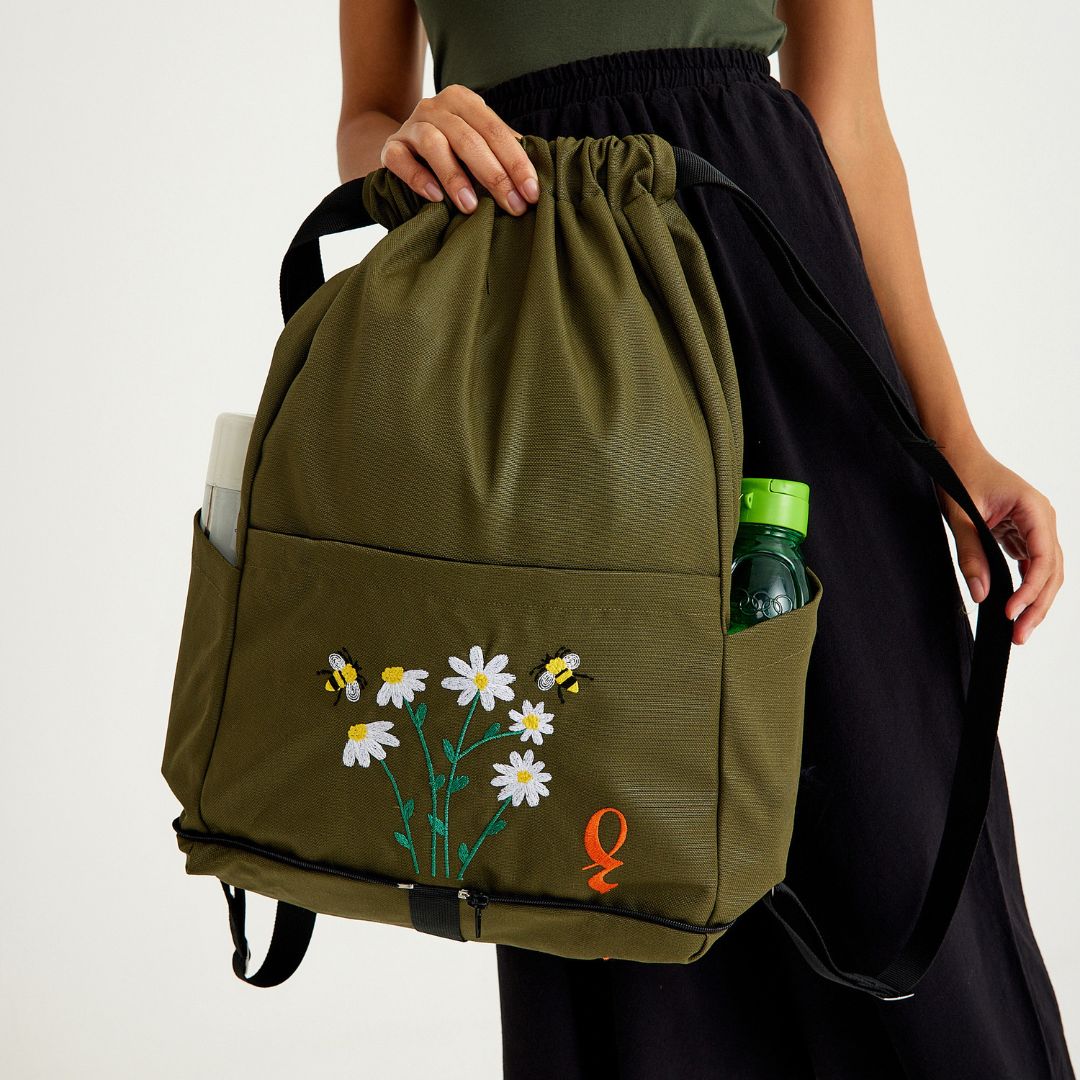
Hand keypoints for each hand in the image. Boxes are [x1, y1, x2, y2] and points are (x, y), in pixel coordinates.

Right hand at [379, 85, 538, 216]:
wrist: (403, 148)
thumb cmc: (451, 149)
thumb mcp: (477, 142)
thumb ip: (501, 150)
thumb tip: (535, 178)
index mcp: (464, 102)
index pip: (495, 130)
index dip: (516, 163)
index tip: (532, 193)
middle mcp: (436, 107)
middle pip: (469, 139)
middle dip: (495, 176)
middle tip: (512, 206)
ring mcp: (411, 126)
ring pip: (434, 144)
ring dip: (455, 177)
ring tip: (471, 206)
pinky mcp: (390, 148)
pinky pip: (401, 160)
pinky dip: (418, 178)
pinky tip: (435, 197)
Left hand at [937, 439, 1063, 644]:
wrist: (956, 453)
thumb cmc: (959, 474)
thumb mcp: (960, 516)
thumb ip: (971, 554)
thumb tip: (981, 594)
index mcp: (1034, 509)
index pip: (1043, 559)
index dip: (1030, 591)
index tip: (1011, 613)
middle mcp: (1043, 518)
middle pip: (1052, 570)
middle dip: (1037, 605)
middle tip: (1019, 635)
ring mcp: (1037, 525)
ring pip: (1046, 570)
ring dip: (1035, 600)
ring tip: (1019, 628)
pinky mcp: (1025, 532)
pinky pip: (1033, 564)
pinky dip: (1026, 586)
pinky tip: (1016, 607)